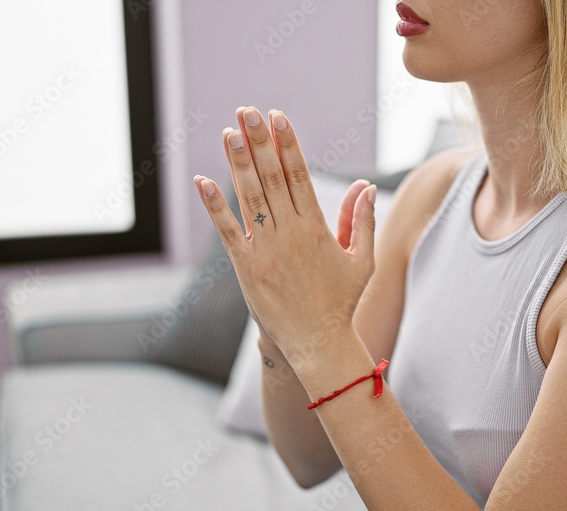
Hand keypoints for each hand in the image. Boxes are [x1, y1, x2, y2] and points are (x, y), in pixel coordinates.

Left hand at [193, 106, 377, 364]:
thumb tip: (364, 186)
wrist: (318, 343)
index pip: (300, 176)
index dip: (288, 145)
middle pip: (273, 178)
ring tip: (229, 132)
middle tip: (249, 111)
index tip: (279, 118)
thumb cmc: (341, 302)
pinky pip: (228, 231)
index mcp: (318, 228)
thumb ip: (360, 221)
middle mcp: (290, 234)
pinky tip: (202, 180)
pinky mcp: (246, 267)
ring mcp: (266, 250)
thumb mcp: (362, 260)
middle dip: (260, 141)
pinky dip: (215, 205)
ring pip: (250, 197)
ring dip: (238, 163)